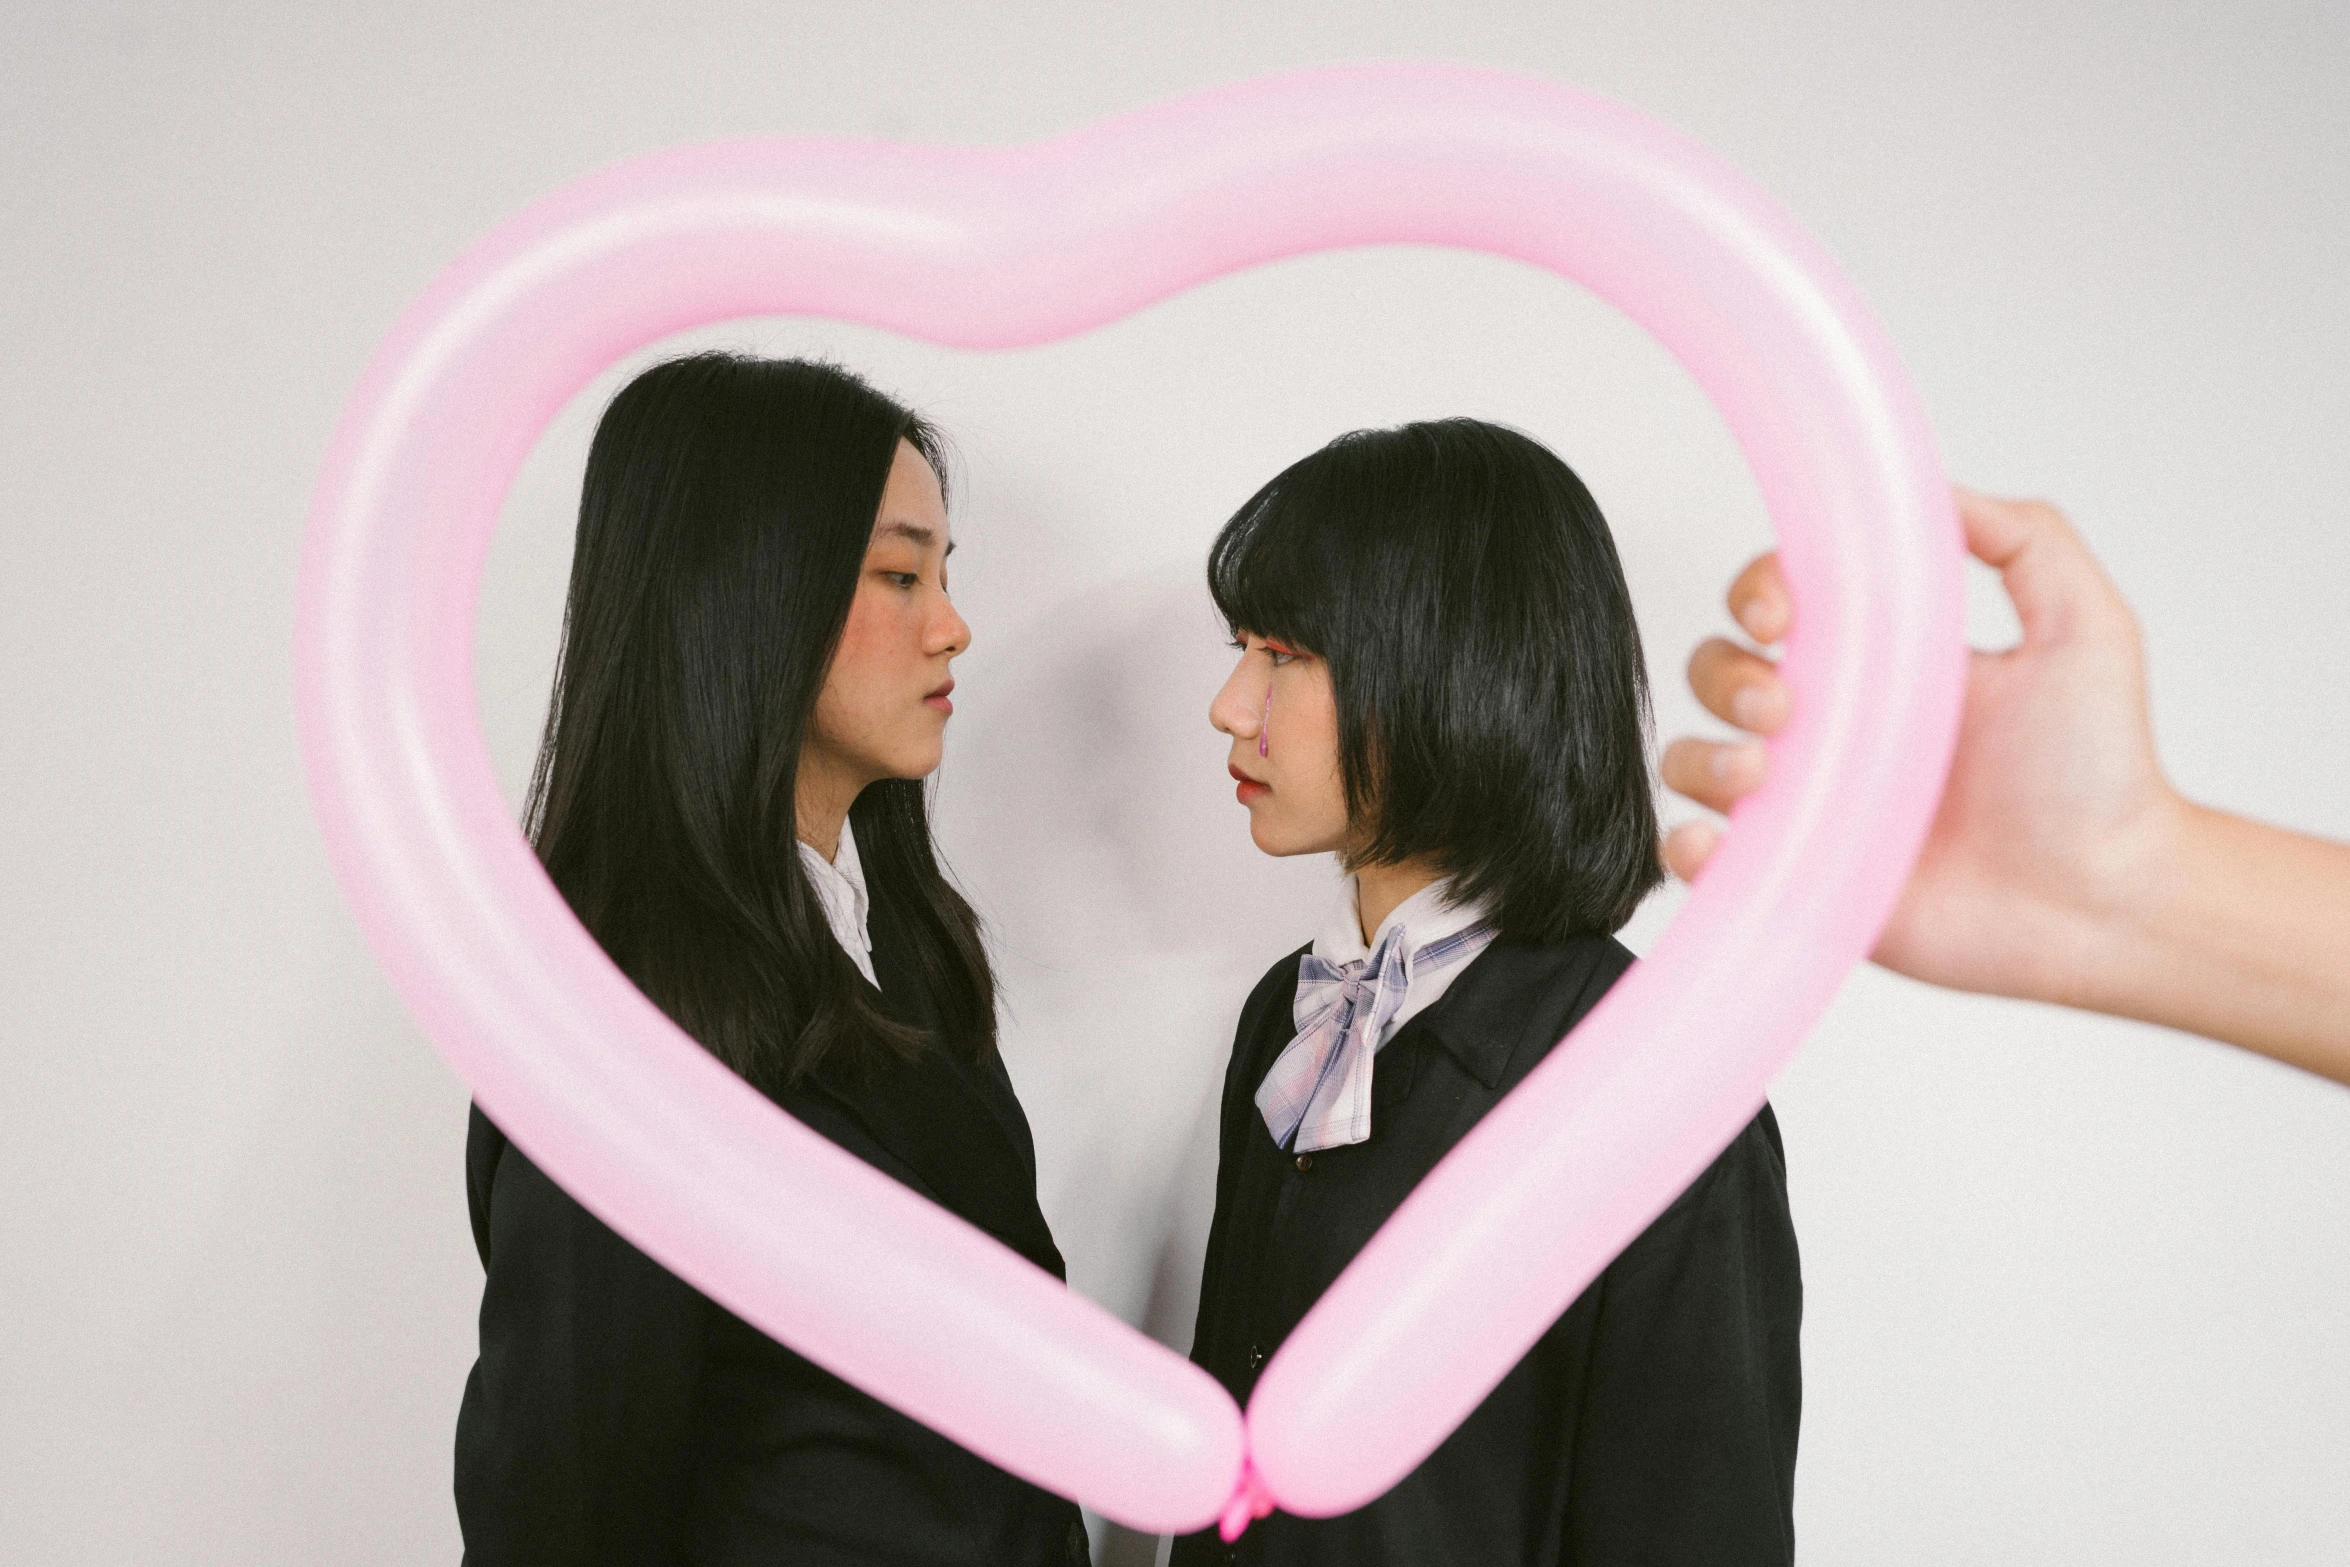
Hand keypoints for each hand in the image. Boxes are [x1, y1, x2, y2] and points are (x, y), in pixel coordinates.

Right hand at [1661, 488, 2187, 1005]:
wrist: (2101, 898)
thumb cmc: (2098, 776)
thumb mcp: (2084, 627)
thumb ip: (2024, 539)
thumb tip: (1934, 489)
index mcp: (1881, 663)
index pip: (1779, 600)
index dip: (1758, 593)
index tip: (1784, 615)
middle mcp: (1833, 728)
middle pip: (1718, 669)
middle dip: (1728, 676)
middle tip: (1787, 709)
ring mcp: (1808, 802)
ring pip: (1694, 756)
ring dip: (1705, 755)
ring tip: (1765, 773)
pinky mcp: (1796, 874)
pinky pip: (1701, 855)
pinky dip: (1685, 845)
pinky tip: (1716, 841)